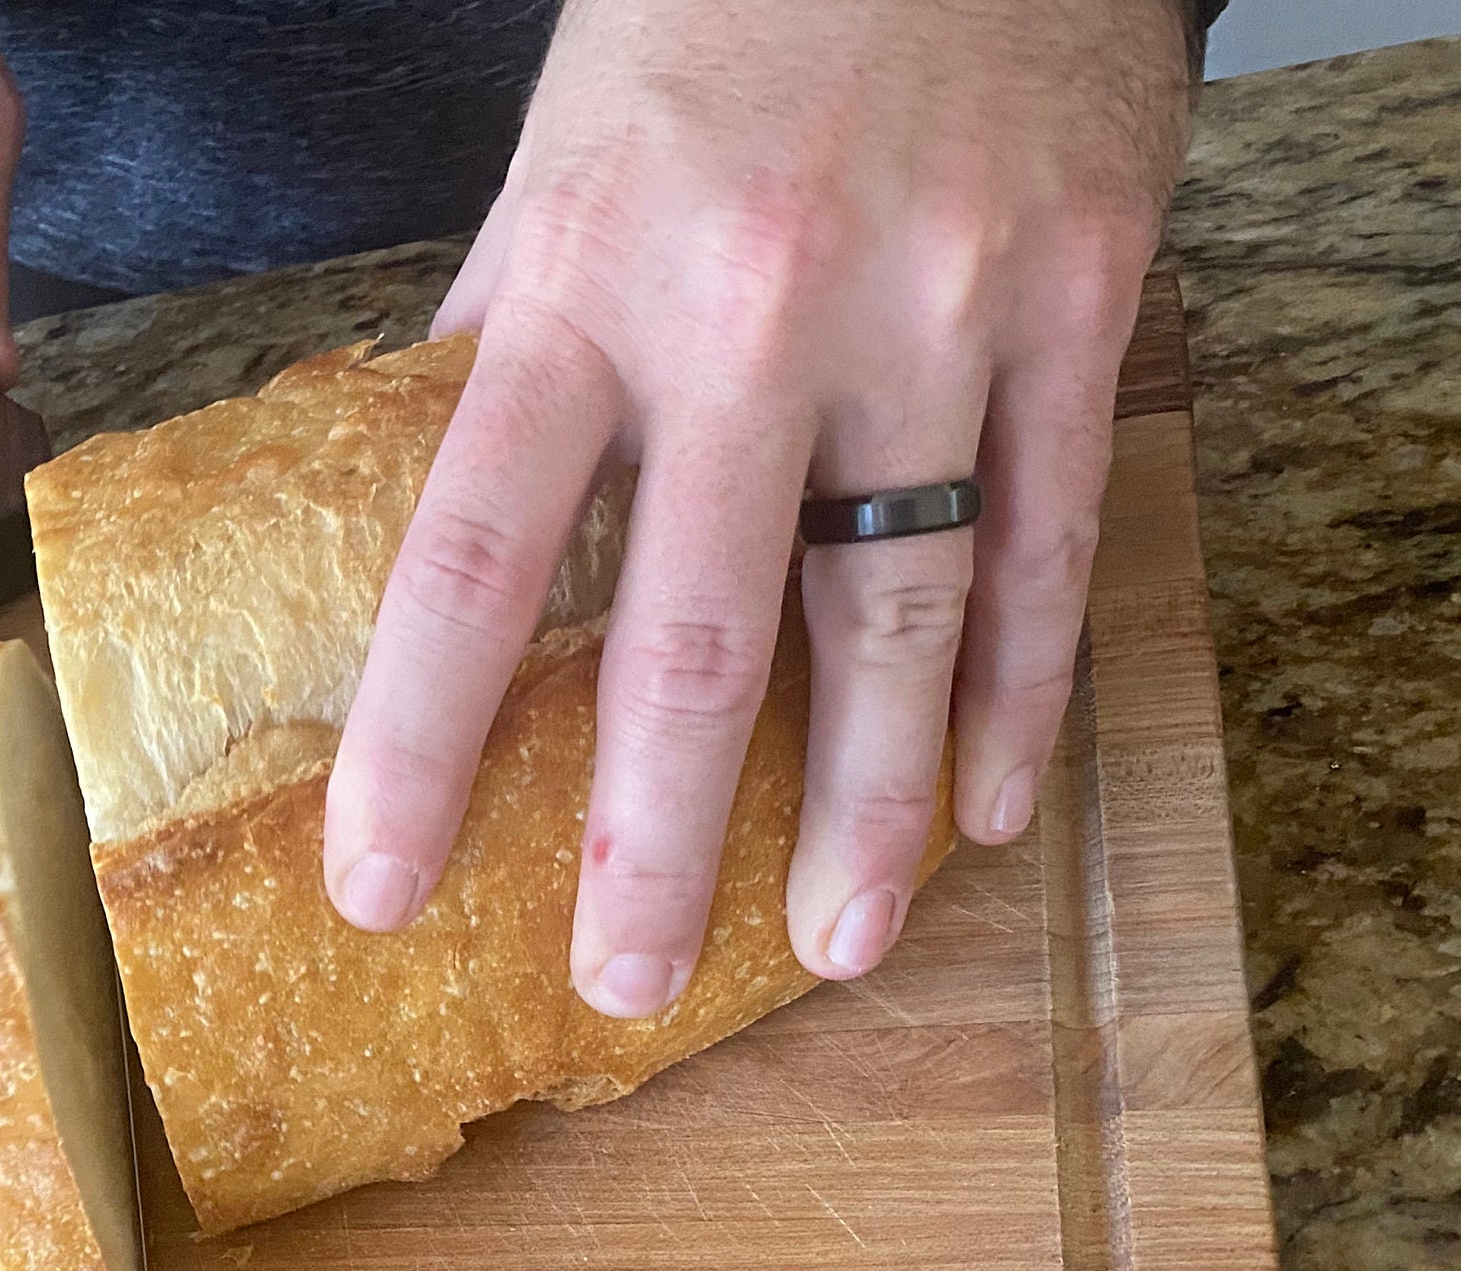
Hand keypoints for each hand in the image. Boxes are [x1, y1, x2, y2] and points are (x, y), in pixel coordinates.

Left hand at [320, 0, 1193, 1010]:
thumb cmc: (713, 21)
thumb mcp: (554, 168)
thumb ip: (499, 347)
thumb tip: (407, 496)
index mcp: (582, 289)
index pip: (474, 560)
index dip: (420, 743)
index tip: (383, 887)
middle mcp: (751, 320)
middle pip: (694, 636)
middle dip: (657, 836)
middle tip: (623, 983)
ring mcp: (933, 316)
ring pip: (897, 613)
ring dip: (862, 805)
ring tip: (835, 946)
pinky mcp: (1077, 302)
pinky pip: (1048, 537)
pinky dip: (1022, 689)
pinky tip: (984, 805)